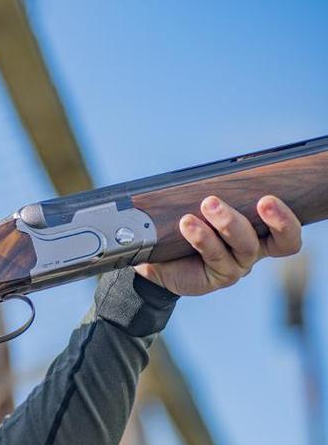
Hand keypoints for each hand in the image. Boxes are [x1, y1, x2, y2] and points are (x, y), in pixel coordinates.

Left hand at [134, 195, 301, 295]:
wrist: (155, 256)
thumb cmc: (185, 225)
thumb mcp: (203, 205)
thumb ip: (218, 192)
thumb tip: (223, 167)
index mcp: (260, 233)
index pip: (288, 232)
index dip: (287, 219)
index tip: (270, 199)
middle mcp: (252, 251)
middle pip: (281, 242)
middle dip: (275, 219)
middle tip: (263, 200)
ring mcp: (235, 266)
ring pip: (245, 246)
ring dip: (229, 222)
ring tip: (208, 204)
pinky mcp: (215, 277)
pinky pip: (215, 256)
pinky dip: (202, 236)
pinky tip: (188, 223)